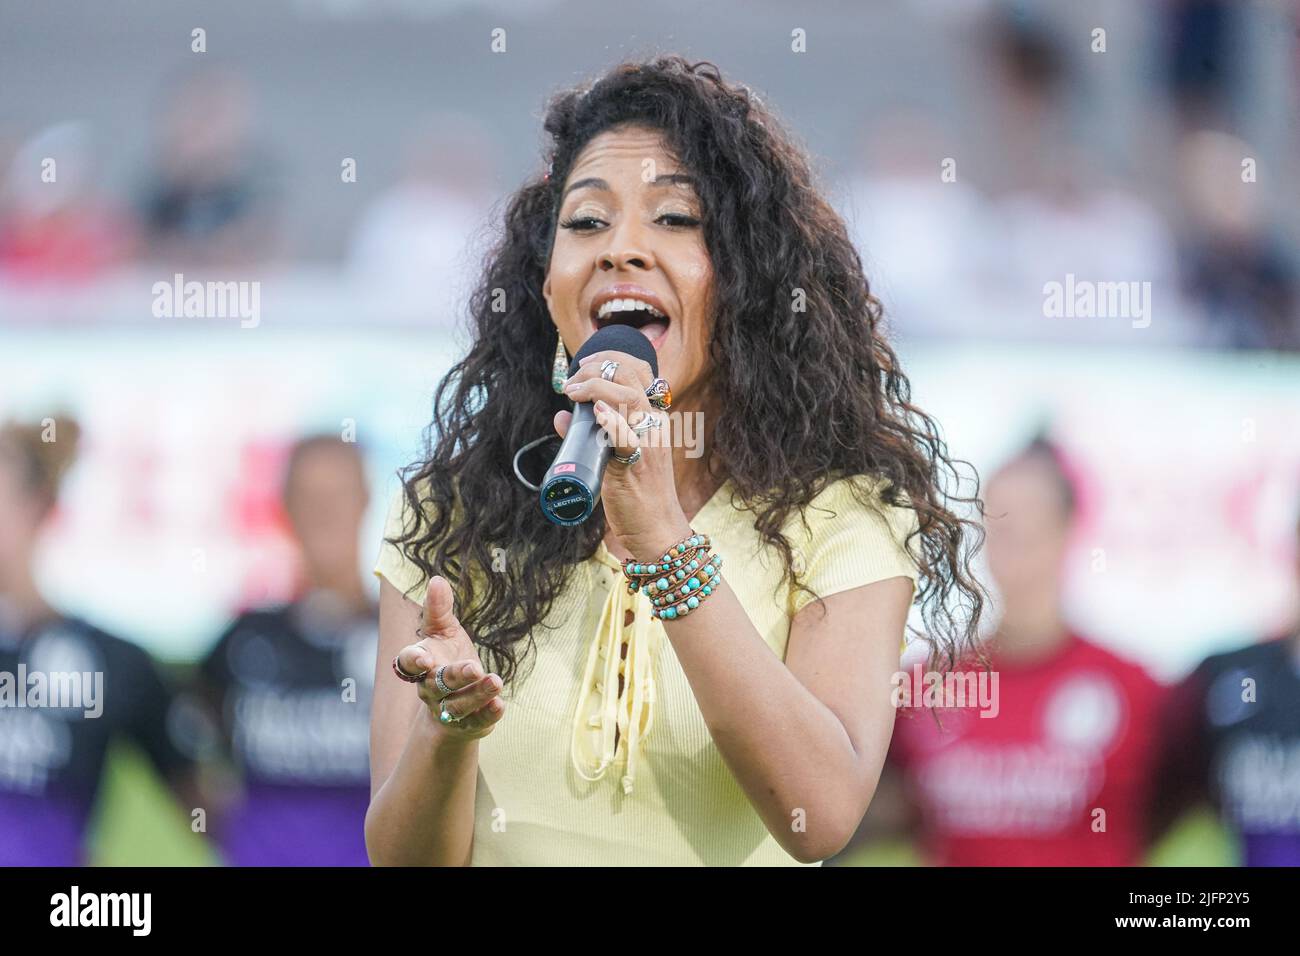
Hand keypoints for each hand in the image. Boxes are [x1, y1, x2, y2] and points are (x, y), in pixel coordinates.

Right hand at [393, 575, 504, 739]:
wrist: (453, 705)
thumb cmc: (446, 658)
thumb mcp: (444, 631)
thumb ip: (439, 609)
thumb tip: (437, 580)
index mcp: (421, 663)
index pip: (408, 663)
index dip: (414, 662)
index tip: (425, 658)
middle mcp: (430, 689)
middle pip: (437, 685)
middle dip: (455, 677)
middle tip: (475, 667)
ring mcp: (448, 709)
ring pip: (458, 705)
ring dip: (477, 694)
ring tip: (496, 681)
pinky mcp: (469, 723)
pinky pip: (478, 721)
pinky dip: (488, 714)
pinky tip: (500, 704)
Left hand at [555, 351, 691, 560]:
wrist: (657, 531)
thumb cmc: (638, 496)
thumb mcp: (615, 458)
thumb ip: (594, 434)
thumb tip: (561, 416)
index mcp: (653, 419)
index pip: (640, 373)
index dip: (612, 360)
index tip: (585, 365)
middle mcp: (655, 426)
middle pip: (633, 377)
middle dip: (599, 367)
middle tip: (573, 378)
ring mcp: (649, 443)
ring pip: (630, 398)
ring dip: (597, 387)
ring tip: (573, 390)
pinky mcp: (638, 465)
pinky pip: (626, 436)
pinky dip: (611, 422)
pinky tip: (596, 412)